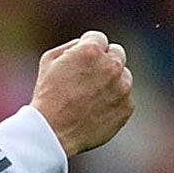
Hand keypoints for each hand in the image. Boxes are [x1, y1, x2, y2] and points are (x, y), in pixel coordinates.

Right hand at [30, 30, 133, 158]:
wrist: (52, 133)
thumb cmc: (47, 97)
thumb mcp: (48, 62)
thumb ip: (71, 46)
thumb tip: (84, 44)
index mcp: (91, 51)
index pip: (99, 39)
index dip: (87, 50)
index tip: (79, 64)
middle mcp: (112, 66)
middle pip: (117, 53)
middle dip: (104, 62)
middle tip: (87, 80)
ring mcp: (122, 87)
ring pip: (124, 77)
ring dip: (111, 83)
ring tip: (89, 99)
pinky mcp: (126, 107)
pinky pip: (124, 100)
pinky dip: (112, 104)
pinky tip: (94, 112)